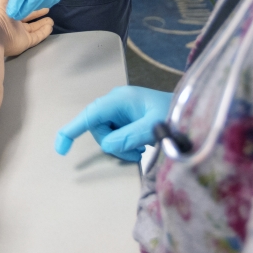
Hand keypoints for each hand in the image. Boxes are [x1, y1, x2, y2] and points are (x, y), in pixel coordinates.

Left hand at [0, 0, 53, 56]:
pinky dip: (44, 32)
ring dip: (42, 23)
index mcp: (5, 8)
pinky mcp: (25, 41)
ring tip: (51, 19)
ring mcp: (18, 32)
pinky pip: (37, 36)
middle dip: (37, 12)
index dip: (28, 0)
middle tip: (47, 7)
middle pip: (27, 15)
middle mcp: (12, 20)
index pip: (19, 4)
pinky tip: (50, 26)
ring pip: (33, 27)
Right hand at [55, 85, 171, 161]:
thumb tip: (107, 145)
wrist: (192, 110)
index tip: (61, 149)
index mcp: (119, 99)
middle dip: (113, 145)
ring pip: (106, 134)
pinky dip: (125, 143)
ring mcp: (120, 107)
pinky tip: (140, 144)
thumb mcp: (153, 127)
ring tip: (141, 149)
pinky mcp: (126, 115)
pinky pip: (115, 133)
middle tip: (136, 154)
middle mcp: (116, 101)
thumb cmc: (175, 114)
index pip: (89, 115)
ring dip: (121, 146)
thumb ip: (129, 136)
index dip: (71, 131)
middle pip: (98, 129)